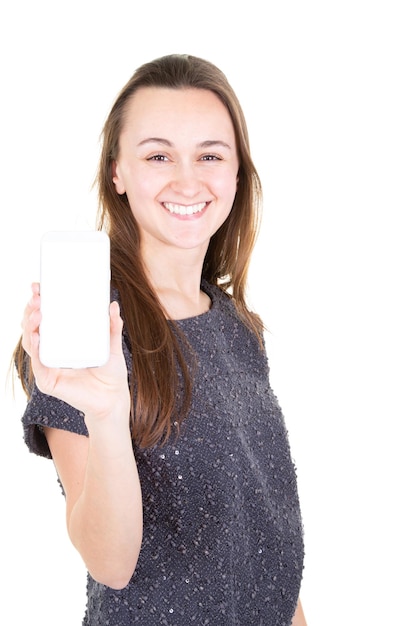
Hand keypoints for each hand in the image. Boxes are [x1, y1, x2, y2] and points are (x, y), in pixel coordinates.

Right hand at [21, 283, 129, 422]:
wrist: (113, 398)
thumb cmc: (110, 371)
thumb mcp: (111, 344)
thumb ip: (112, 326)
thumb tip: (113, 305)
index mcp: (62, 341)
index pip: (44, 319)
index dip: (38, 303)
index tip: (38, 286)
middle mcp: (51, 352)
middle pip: (32, 327)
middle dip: (30, 310)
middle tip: (37, 296)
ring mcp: (47, 366)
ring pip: (30, 342)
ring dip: (30, 325)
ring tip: (38, 312)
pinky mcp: (48, 381)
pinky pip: (38, 363)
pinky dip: (35, 349)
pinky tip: (36, 337)